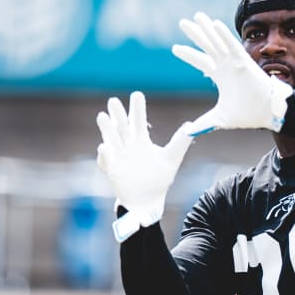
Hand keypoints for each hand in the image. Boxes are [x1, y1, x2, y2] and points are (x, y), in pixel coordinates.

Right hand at [96, 91, 194, 241]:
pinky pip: (106, 161)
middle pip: (121, 126)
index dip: (137, 108)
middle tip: (113, 100)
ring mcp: (118, 157)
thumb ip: (181, 142)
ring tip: (102, 116)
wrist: (147, 200)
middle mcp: (127, 146)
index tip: (137, 94)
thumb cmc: (159, 178)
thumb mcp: (172, 159)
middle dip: (117, 114)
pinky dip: (104, 155)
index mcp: (141, 140)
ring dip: (106, 128)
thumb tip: (191, 126)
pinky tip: (104, 148)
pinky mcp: (112, 170)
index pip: (138, 120)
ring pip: (110, 139)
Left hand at [171, 12, 292, 134]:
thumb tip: (188, 132)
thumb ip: (204, 123)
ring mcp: (234, 62)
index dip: (189, 55)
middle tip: (182, 22)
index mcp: (221, 76)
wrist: (267, 113)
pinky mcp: (244, 62)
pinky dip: (223, 35)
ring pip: (218, 41)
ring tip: (197, 16)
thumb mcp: (221, 118)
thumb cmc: (249, 113)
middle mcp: (226, 66)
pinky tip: (214, 24)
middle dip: (195, 34)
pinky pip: (232, 45)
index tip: (175, 48)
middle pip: (207, 46)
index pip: (202, 61)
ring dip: (207, 29)